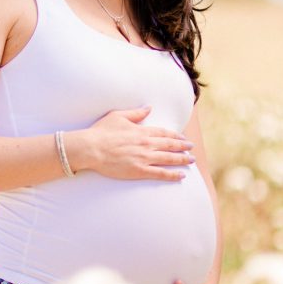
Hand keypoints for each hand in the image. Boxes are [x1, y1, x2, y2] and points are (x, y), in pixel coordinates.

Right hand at [70, 106, 194, 180]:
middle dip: (183, 147)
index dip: (175, 136)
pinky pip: (160, 173)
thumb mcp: (118, 116)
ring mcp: (144, 158)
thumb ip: (135, 113)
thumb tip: (148, 108)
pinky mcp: (139, 170)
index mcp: (142, 131)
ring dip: (182, 159)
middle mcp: (146, 144)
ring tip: (191, 160)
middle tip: (191, 148)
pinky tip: (181, 175)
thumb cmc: (101, 131)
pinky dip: (172, 174)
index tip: (183, 138)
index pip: (164, 133)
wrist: (91, 148)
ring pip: (169, 159)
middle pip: (170, 145)